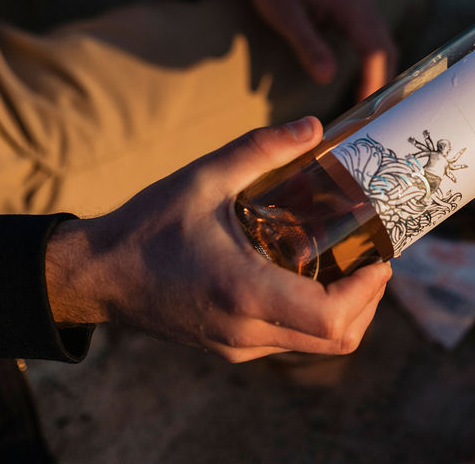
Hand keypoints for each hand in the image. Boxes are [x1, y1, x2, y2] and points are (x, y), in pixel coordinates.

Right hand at [45, 116, 391, 361]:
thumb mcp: (205, 177)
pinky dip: (315, 317)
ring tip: (348, 265)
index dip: (368, 291)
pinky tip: (310, 277)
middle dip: (367, 300)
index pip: (333, 317)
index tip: (379, 257)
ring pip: (317, 346)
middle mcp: (246, 331)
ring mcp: (238, 347)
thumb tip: (314, 125)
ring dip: (345, 311)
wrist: (95, 276)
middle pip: (337, 339)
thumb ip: (262, 148)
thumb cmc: (147, 226)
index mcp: (245, 292)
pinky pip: (291, 343)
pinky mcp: (230, 349)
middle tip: (373, 257)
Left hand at [200, 0, 396, 99]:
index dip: (375, 81)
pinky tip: (362, 86)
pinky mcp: (352, 13)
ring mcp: (361, 8)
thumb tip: (327, 77)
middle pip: (387, 51)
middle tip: (373, 118)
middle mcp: (364, 5)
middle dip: (384, 84)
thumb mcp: (284, 14)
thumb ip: (307, 44)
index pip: (376, 50)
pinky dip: (373, 65)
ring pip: (383, 47)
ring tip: (370, 108)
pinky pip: (372, 43)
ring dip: (381, 76)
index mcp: (353, 5)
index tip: (367, 109)